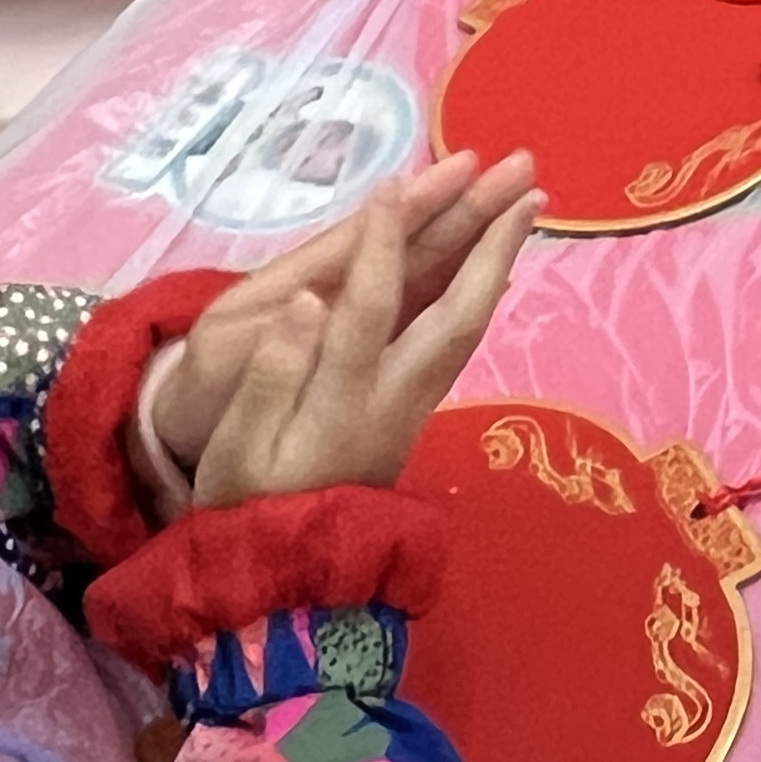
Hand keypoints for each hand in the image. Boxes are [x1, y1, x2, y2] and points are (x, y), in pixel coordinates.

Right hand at [189, 177, 538, 508]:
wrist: (286, 577)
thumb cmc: (244, 506)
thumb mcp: (235, 451)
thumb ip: (270, 376)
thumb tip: (303, 301)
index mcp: (342, 402)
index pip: (370, 309)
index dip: (382, 245)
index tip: (395, 184)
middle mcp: (394, 398)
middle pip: (456, 314)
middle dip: (488, 245)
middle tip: (525, 184)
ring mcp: (413, 408)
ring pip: (468, 327)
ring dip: (498, 263)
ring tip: (525, 208)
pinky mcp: (416, 415)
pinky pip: (459, 342)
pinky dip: (479, 295)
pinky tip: (489, 268)